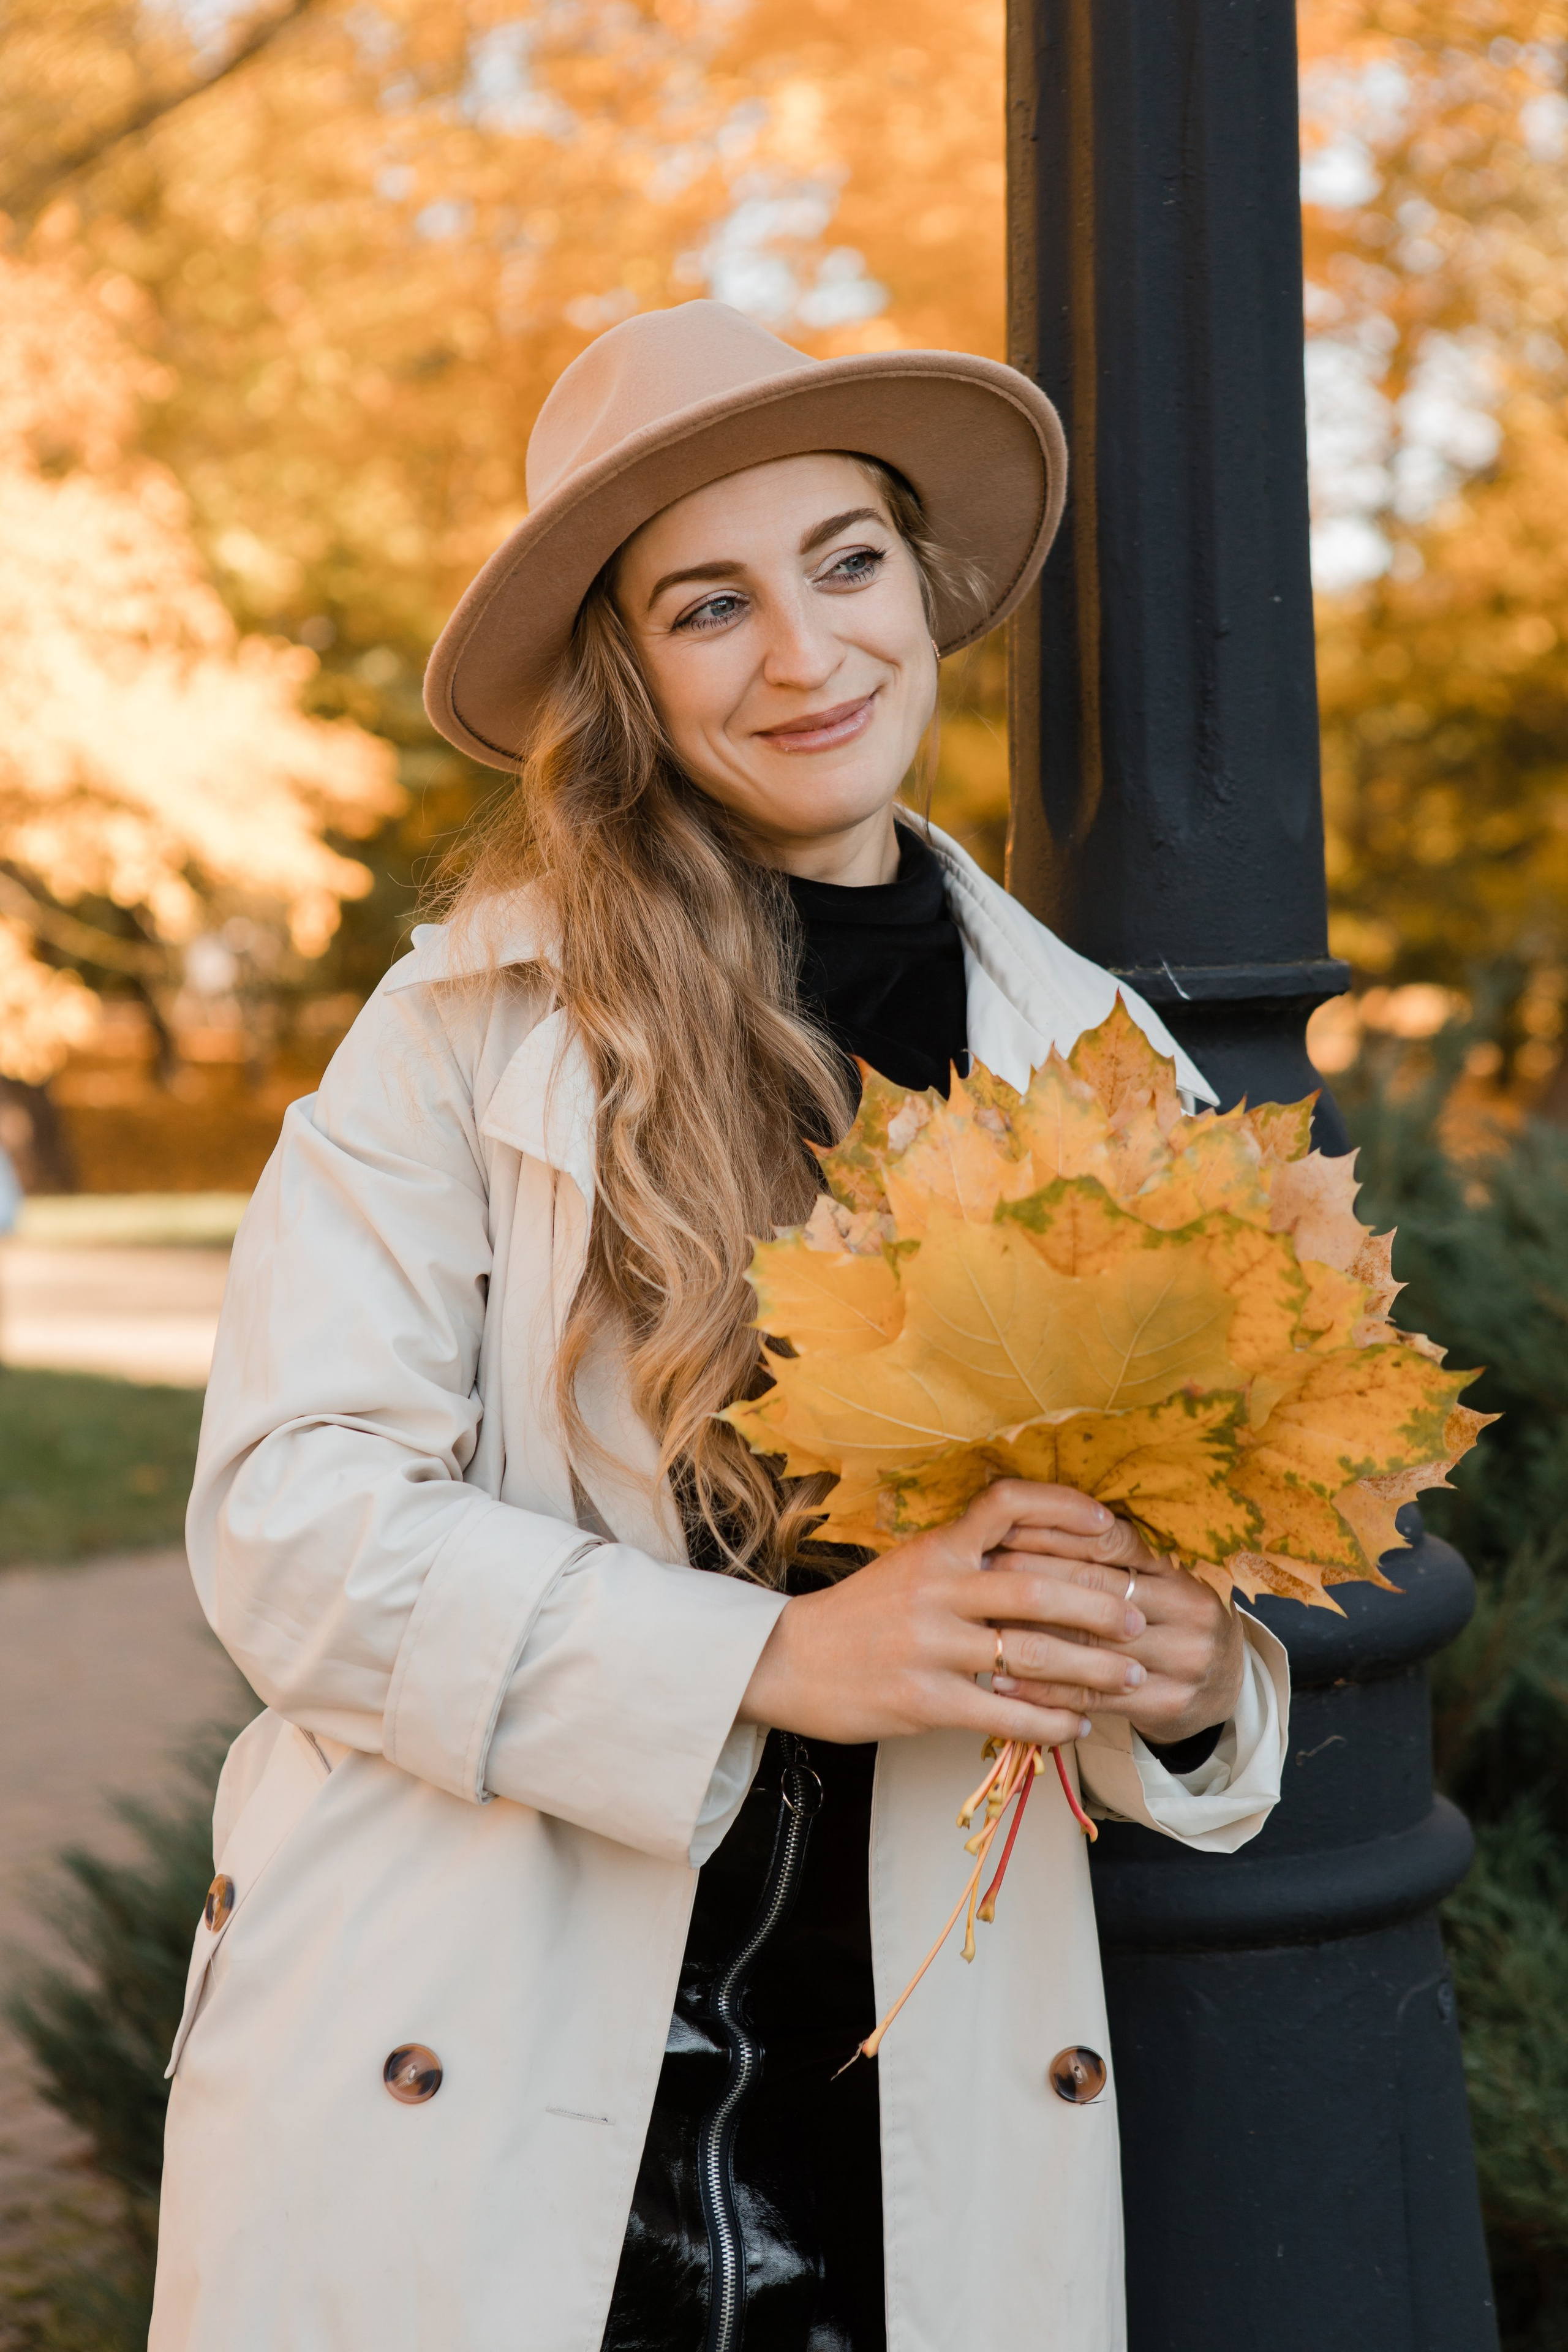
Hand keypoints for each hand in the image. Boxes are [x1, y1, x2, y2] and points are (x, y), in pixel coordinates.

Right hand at [738, 1480, 1150, 1749]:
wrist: (785, 1663)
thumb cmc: (857, 1616)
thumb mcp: (908, 1567)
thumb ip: (965, 1559)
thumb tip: (1041, 1555)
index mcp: (935, 1549)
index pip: (1006, 1505)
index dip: (1064, 1508)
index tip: (1108, 1526)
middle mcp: (936, 1591)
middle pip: (1035, 1589)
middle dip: (1098, 1605)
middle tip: (1137, 1617)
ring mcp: (930, 1648)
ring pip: (1031, 1656)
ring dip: (1091, 1668)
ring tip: (1128, 1676)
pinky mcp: (925, 1700)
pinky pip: (1007, 1712)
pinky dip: (1051, 1721)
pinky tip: (1076, 1724)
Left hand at [986, 1504, 1245, 1745]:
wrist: (1226, 1691)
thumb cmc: (1171, 1625)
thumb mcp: (1159, 1583)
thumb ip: (1112, 1556)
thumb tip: (1029, 1520)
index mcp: (1180, 1571)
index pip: (1111, 1542)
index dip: (1055, 1532)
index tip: (1004, 1527)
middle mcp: (1187, 1611)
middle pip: (1097, 1588)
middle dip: (1032, 1576)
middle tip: (982, 1568)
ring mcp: (1181, 1661)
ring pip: (1091, 1643)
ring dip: (1030, 1633)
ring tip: (983, 1622)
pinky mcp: (1164, 1704)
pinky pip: (1092, 1696)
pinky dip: (1044, 1689)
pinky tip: (1003, 1680)